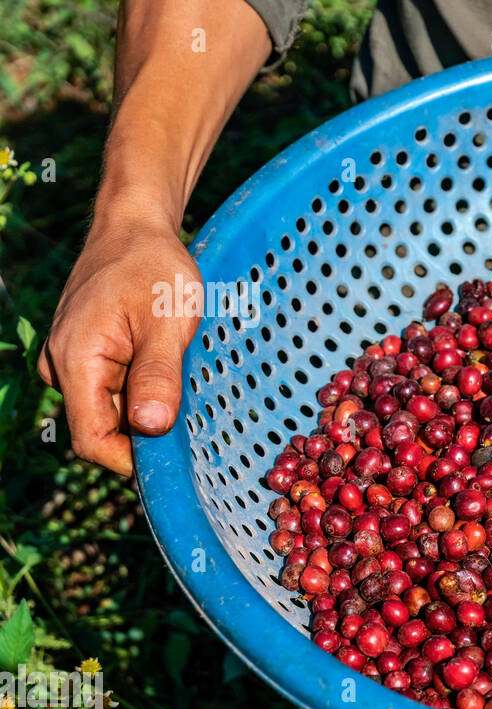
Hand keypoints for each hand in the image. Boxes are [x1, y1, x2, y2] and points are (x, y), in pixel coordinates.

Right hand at [38, 215, 200, 475]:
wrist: (135, 227)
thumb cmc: (154, 267)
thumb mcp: (167, 321)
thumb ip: (158, 374)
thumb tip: (150, 426)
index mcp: (75, 361)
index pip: (91, 440)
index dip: (131, 460)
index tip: (175, 458)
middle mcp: (61, 366)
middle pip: (103, 429)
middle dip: (146, 430)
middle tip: (192, 409)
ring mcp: (71, 361)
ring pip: (111, 410)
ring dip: (148, 406)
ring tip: (180, 376)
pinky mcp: (85, 355)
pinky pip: (113, 389)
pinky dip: (143, 388)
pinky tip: (168, 368)